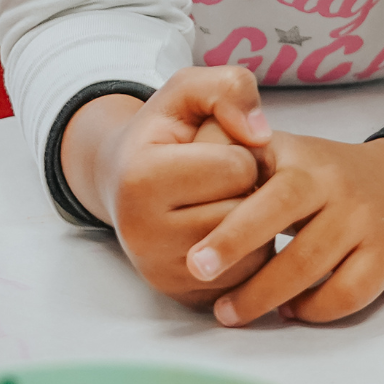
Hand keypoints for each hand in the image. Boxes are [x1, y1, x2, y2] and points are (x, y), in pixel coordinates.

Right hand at [61, 66, 274, 305]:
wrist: (121, 181)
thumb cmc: (161, 135)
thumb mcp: (187, 91)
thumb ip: (229, 88)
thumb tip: (262, 134)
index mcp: (140, 178)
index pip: (236, 168)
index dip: (240, 153)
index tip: (214, 149)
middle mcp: (142, 232)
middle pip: (244, 212)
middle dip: (247, 191)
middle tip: (218, 179)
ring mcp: (158, 270)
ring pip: (250, 253)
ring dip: (253, 226)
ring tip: (220, 202)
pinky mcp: (178, 296)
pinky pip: (244, 282)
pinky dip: (247, 258)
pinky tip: (223, 233)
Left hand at [187, 131, 383, 325]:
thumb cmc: (312, 169)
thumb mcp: (275, 149)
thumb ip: (232, 153)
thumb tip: (186, 170)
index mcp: (303, 164)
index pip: (269, 199)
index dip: (231, 233)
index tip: (195, 260)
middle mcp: (337, 193)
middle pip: (295, 241)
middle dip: (250, 277)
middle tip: (210, 297)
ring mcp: (363, 225)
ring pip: (315, 271)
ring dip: (269, 297)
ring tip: (231, 311)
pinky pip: (348, 293)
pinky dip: (314, 309)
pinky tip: (288, 310)